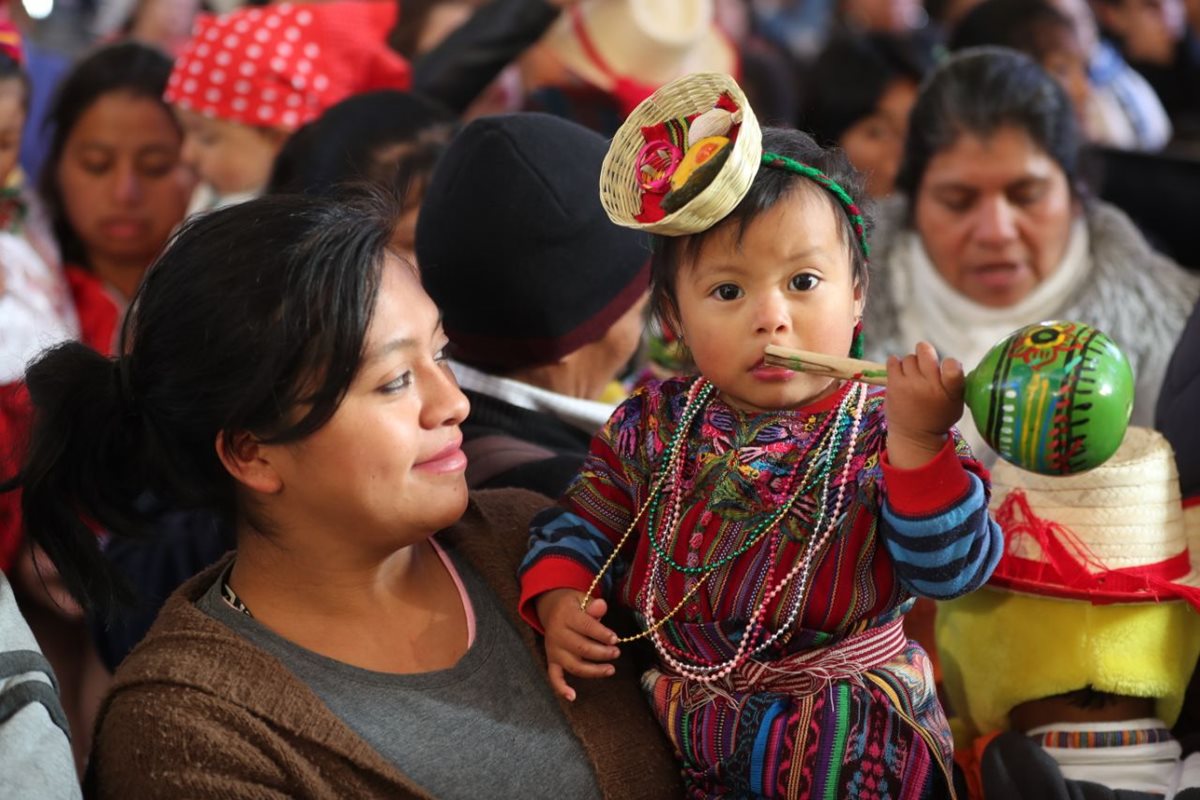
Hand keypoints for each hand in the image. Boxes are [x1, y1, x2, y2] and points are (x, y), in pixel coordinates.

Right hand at [536, 588, 619, 701]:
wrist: (552, 608)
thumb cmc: (574, 605)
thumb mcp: (583, 599)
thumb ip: (593, 605)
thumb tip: (601, 606)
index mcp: (566, 616)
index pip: (586, 627)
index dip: (602, 634)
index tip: (616, 639)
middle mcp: (557, 634)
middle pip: (581, 648)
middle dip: (601, 653)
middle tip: (616, 653)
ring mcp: (553, 650)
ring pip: (573, 665)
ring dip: (593, 671)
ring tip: (611, 669)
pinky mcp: (552, 660)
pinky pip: (554, 676)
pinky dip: (561, 688)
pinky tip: (572, 697)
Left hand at [884, 342, 964, 468]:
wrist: (914, 436)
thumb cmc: (938, 416)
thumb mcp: (956, 403)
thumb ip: (956, 382)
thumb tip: (952, 362)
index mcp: (949, 391)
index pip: (953, 366)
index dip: (950, 362)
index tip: (947, 367)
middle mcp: (929, 386)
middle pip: (926, 352)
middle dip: (926, 355)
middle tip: (925, 366)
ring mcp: (910, 385)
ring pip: (909, 357)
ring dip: (911, 364)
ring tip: (913, 377)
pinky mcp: (894, 385)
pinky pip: (893, 361)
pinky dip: (896, 363)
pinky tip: (901, 373)